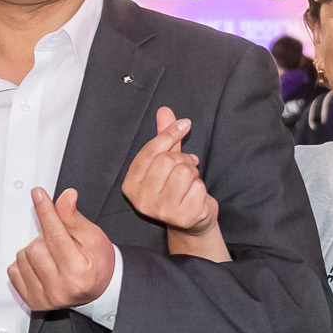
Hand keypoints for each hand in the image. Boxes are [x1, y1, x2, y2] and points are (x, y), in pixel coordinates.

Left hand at [8, 188, 116, 311]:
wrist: (99, 290)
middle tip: (58, 242)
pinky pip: (13, 272)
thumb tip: (66, 196)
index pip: (56, 236)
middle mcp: (60, 289)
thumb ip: (73, 217)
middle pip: (35, 247)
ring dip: (33, 250)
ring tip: (50, 255)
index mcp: (78, 272)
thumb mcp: (92, 236)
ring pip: (22, 258)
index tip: (38, 193)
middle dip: (44, 238)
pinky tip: (40, 266)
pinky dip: (23, 264)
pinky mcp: (32, 302)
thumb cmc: (97, 262)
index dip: (46, 211)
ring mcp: (45, 298)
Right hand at [123, 107, 222, 253]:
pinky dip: (201, 187)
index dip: (169, 134)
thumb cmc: (177, 188)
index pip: (150, 151)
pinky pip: (197, 187)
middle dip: (183, 158)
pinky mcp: (182, 217)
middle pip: (166, 161)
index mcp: (131, 185)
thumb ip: (164, 137)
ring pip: (183, 172)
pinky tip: (196, 195)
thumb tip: (165, 110)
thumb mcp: (167, 161)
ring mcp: (161, 211)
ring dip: (193, 172)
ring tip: (191, 180)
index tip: (185, 124)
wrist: (192, 221)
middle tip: (189, 164)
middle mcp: (141, 200)